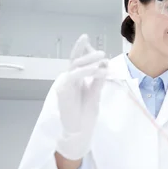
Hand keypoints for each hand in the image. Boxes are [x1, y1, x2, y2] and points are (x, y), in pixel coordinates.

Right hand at [55, 34, 107, 159]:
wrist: (79, 130)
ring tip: (103, 57)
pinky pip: (75, 75)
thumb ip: (98, 79)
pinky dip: (87, 71)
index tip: (87, 38)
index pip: (78, 61)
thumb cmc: (85, 114)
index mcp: (75, 79)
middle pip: (76, 60)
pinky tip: (99, 70)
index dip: (82, 49)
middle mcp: (68, 79)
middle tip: (101, 50)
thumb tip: (104, 63)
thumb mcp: (95, 92)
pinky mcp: (63, 89)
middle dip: (87, 52)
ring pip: (76, 65)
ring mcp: (64, 84)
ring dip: (90, 60)